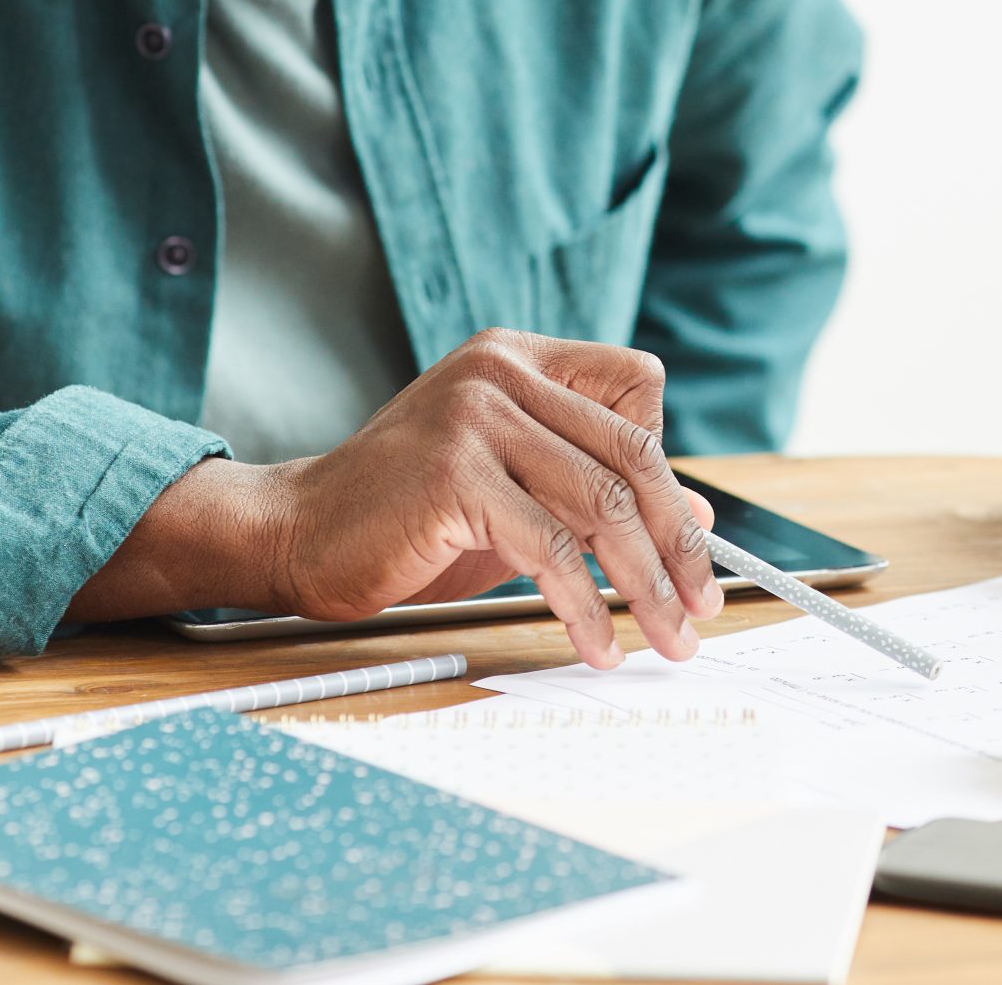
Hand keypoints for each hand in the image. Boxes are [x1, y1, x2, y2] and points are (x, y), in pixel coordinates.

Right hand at [265, 329, 724, 668]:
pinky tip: (596, 643)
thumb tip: (699, 520)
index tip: (690, 545)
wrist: (297, 534)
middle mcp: (500, 371)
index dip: (668, 469)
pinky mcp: (453, 472)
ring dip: (646, 584)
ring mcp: (474, 415)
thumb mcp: (516, 493)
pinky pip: (547, 545)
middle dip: (678, 542)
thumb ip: (594, 492)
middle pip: (629, 454)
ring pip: (599, 503)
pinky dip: (583, 604)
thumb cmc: (407, 517)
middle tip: (703, 606)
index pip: (636, 390)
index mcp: (518, 358)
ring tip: (668, 638)